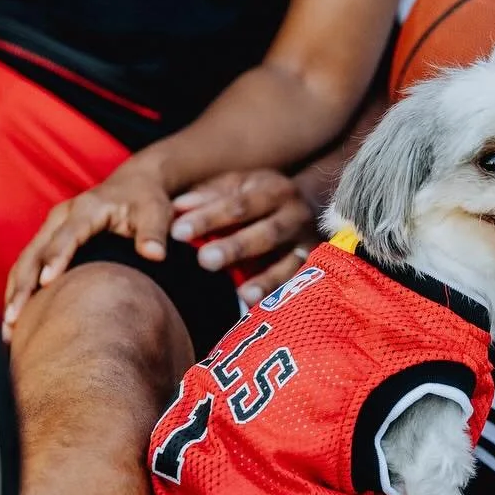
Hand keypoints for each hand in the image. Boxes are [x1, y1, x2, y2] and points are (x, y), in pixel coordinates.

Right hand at [3, 152, 172, 337]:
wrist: (135, 184)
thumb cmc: (146, 200)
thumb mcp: (157, 212)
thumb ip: (154, 232)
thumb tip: (155, 254)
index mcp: (87, 209)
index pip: (67, 235)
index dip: (56, 257)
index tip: (46, 284)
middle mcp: (62, 216)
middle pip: (34, 251)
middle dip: (23, 286)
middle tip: (14, 319)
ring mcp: (52, 227)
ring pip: (25, 260)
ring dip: (15, 292)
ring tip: (8, 328)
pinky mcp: (50, 238)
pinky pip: (28, 264)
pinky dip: (19, 289)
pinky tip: (17, 318)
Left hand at [170, 169, 320, 304]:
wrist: (317, 205)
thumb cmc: (261, 198)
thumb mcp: (238, 186)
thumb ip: (208, 196)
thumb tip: (176, 207)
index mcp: (273, 189)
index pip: (238, 204)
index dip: (208, 218)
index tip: (178, 233)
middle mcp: (296, 215)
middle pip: (266, 233)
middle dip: (236, 248)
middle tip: (205, 260)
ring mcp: (309, 243)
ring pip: (290, 262)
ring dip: (267, 279)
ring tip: (243, 294)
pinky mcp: (317, 267)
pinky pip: (301, 284)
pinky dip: (283, 296)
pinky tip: (264, 308)